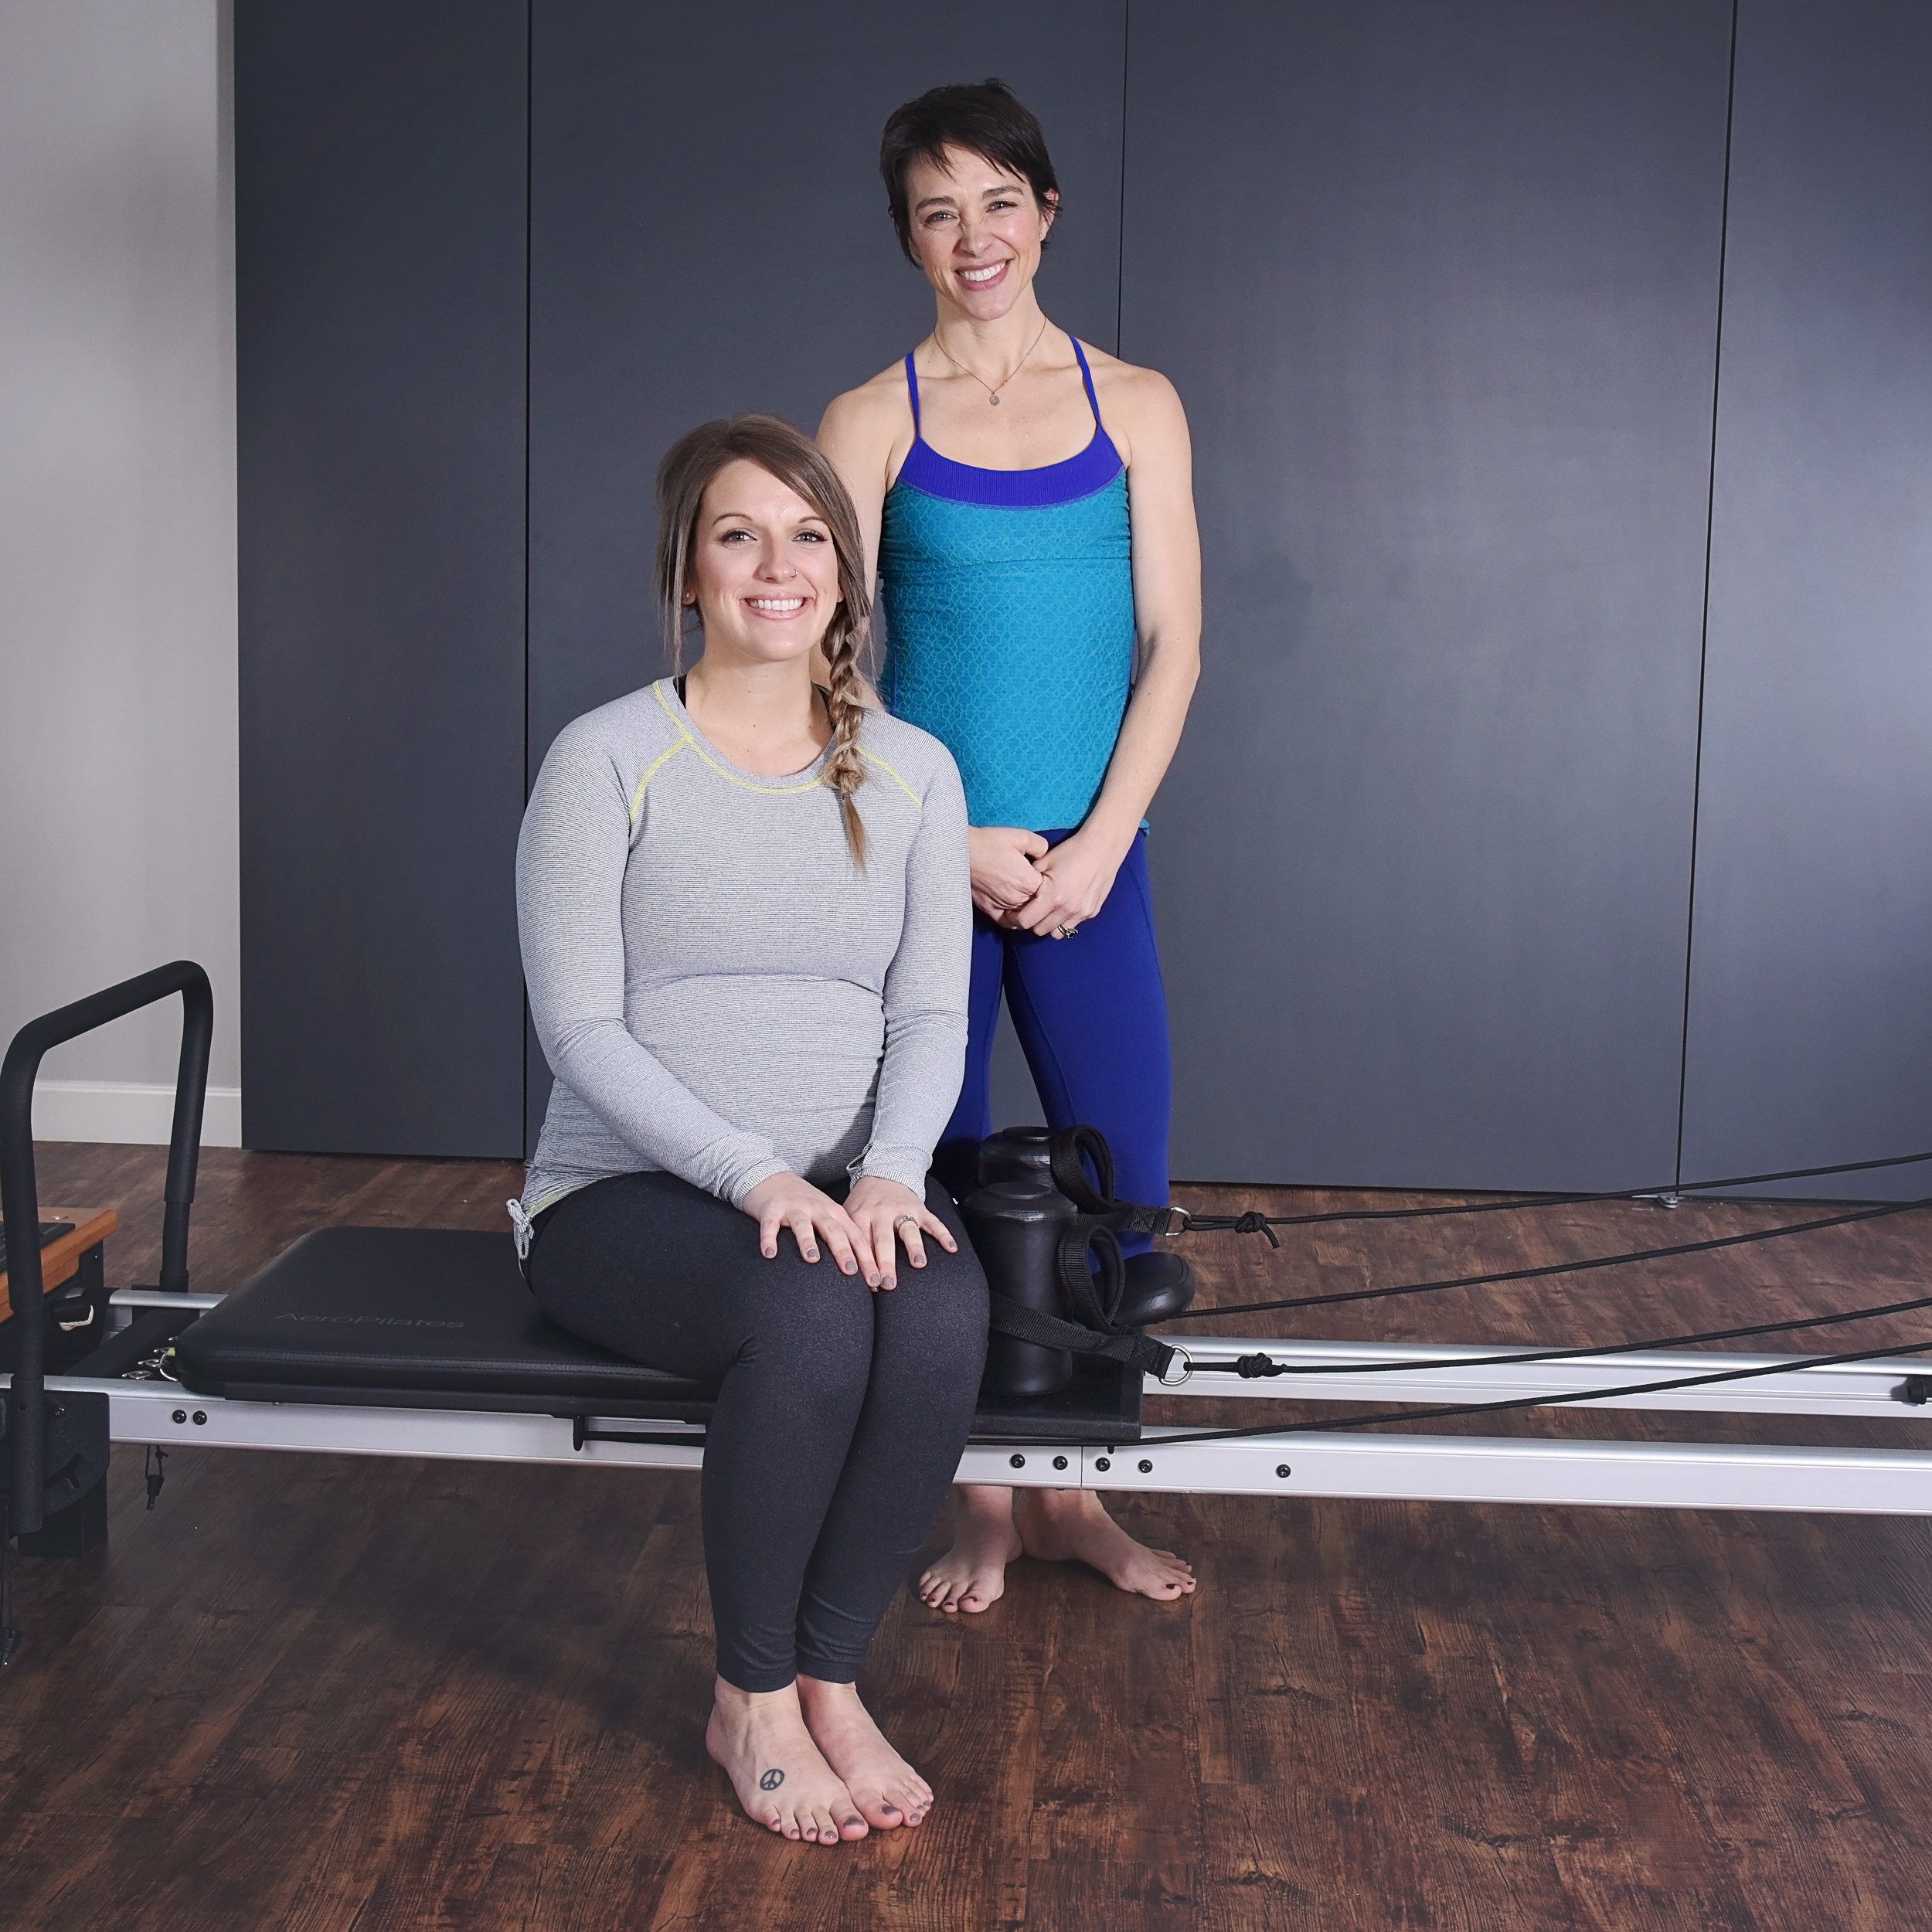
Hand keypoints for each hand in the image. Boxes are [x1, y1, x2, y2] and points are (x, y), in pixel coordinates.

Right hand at [741, 1172, 879, 1285]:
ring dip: (808, 1241)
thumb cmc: (803, 1204)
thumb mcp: (826, 1215)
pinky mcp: (771, 1210)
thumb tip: (858, 1272)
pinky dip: (769, 1239)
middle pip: (833, 1230)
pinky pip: (770, 1226)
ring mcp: (793, 1208)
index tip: (875, 1280)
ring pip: (803, 1225)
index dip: (867, 1258)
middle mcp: (816, 1209)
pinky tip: (769, 1254)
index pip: (855, 1237)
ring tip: (812, 1260)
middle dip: (844, 1251)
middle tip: (851, 1272)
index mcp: (834, 1212)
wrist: (772, 1177)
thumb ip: (840, 1237)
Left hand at [843, 1176, 958, 1290]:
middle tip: (888, 1283)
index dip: (866, 1264)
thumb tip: (849, 1271)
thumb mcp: (849, 1215)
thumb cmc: (864, 1202)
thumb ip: (849, 1239)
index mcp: (861, 1215)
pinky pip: (934, 1222)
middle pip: (884, 1239)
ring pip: (909, 1230)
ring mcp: (903, 1210)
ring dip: (914, 1247)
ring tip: (918, 1264)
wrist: (882, 1175)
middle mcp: (882, 1212)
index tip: (870, 1283)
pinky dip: (943, 1234)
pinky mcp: (920, 1208)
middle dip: (886, 1262)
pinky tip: (951, 1248)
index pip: (862, 1243)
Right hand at [969, 826, 1049, 923]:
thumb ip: (1041, 847)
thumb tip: (1045, 855)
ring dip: (1029, 908)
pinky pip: (1007, 922)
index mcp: (1029, 882)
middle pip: (1038, 904)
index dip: (1049, 882)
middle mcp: (1018, 898)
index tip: (1044, 874)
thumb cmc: (990, 842)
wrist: (961, 850)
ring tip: (1028, 898)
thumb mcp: (1022, 837)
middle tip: (1035, 885)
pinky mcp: (989, 909)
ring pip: (1025, 915)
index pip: (1049, 890)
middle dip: (1040, 896)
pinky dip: (1014, 919)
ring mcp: (1003, 906)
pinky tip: (1016, 912)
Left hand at [1009, 828, 1127, 937]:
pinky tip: (1063, 906)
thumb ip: (1028, 879)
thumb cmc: (1072, 851)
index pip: (1026, 921)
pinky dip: (1064, 920)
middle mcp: (1068, 909)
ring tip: (1047, 911)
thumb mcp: (1044, 861)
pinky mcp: (1091, 912)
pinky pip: (1072, 925)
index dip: (1015, 919)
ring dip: (1049, 925)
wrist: (1103, 848)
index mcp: (1053, 896)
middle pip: (1040, 930)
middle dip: (1031, 923)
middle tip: (1029, 911)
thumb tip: (1018, 890)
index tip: (1013, 913)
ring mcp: (1081, 913)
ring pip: (1057, 933)